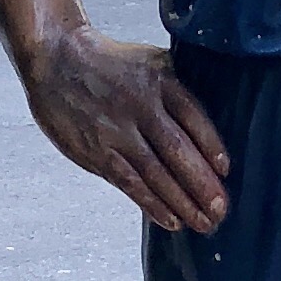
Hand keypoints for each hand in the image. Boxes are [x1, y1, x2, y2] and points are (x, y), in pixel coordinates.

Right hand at [20, 22, 228, 233]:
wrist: (56, 58)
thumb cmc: (109, 63)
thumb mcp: (151, 60)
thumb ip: (177, 90)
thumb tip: (208, 130)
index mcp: (159, 81)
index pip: (193, 117)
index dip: (211, 146)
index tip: (225, 171)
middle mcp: (140, 106)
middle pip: (178, 150)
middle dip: (202, 184)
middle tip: (220, 210)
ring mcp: (117, 131)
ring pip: (156, 172)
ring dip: (182, 202)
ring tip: (203, 223)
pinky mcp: (96, 151)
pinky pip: (129, 182)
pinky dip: (152, 204)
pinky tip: (171, 220)